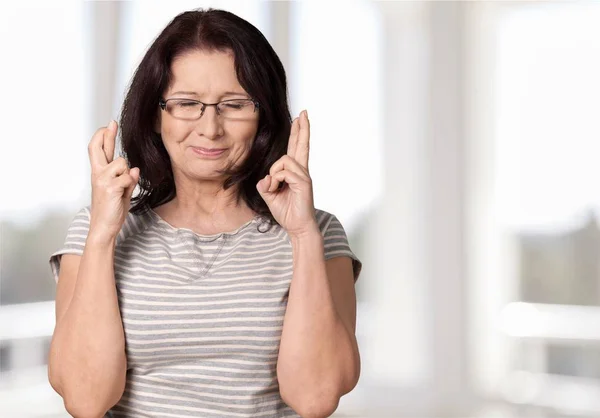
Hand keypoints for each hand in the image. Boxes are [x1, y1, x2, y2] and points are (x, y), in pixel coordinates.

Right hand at [88, 120, 139, 240]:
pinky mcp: (110, 187)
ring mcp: (102, 180)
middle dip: (106, 134)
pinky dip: (130, 183)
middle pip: (98, 148)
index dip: (103, 136)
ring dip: (127, 173)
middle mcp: (98, 174)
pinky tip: (124, 192)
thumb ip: (127, 178)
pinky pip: (128, 177)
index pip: (98, 150)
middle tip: (112, 123)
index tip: (110, 124)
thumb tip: (135, 168)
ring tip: (123, 188)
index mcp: (99, 173)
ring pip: (122, 162)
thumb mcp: (121, 191)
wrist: (104, 226)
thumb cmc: (112, 209)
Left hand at [256, 110, 317, 237]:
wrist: (297, 226)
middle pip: (301, 145)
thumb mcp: (269, 195)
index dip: (298, 133)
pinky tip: (279, 188)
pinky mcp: (304, 182)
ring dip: (274, 173)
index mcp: (294, 172)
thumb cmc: (287, 212)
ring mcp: (304, 176)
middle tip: (304, 113)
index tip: (300, 119)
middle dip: (302, 128)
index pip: (295, 148)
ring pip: (283, 160)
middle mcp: (301, 171)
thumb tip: (266, 177)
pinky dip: (276, 180)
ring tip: (276, 187)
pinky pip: (284, 171)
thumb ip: (266, 184)